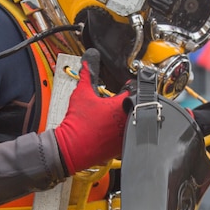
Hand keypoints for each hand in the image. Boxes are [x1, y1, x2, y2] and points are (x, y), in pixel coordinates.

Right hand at [53, 49, 128, 173]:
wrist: (72, 147)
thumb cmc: (77, 123)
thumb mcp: (81, 93)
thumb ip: (87, 75)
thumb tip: (88, 61)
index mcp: (122, 105)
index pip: (134, 90)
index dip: (129, 86)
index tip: (125, 86)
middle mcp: (128, 119)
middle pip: (137, 106)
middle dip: (130, 102)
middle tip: (119, 102)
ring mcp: (127, 134)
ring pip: (135, 121)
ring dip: (128, 117)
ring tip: (114, 117)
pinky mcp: (123, 146)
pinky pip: (130, 136)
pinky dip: (124, 131)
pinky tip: (112, 129)